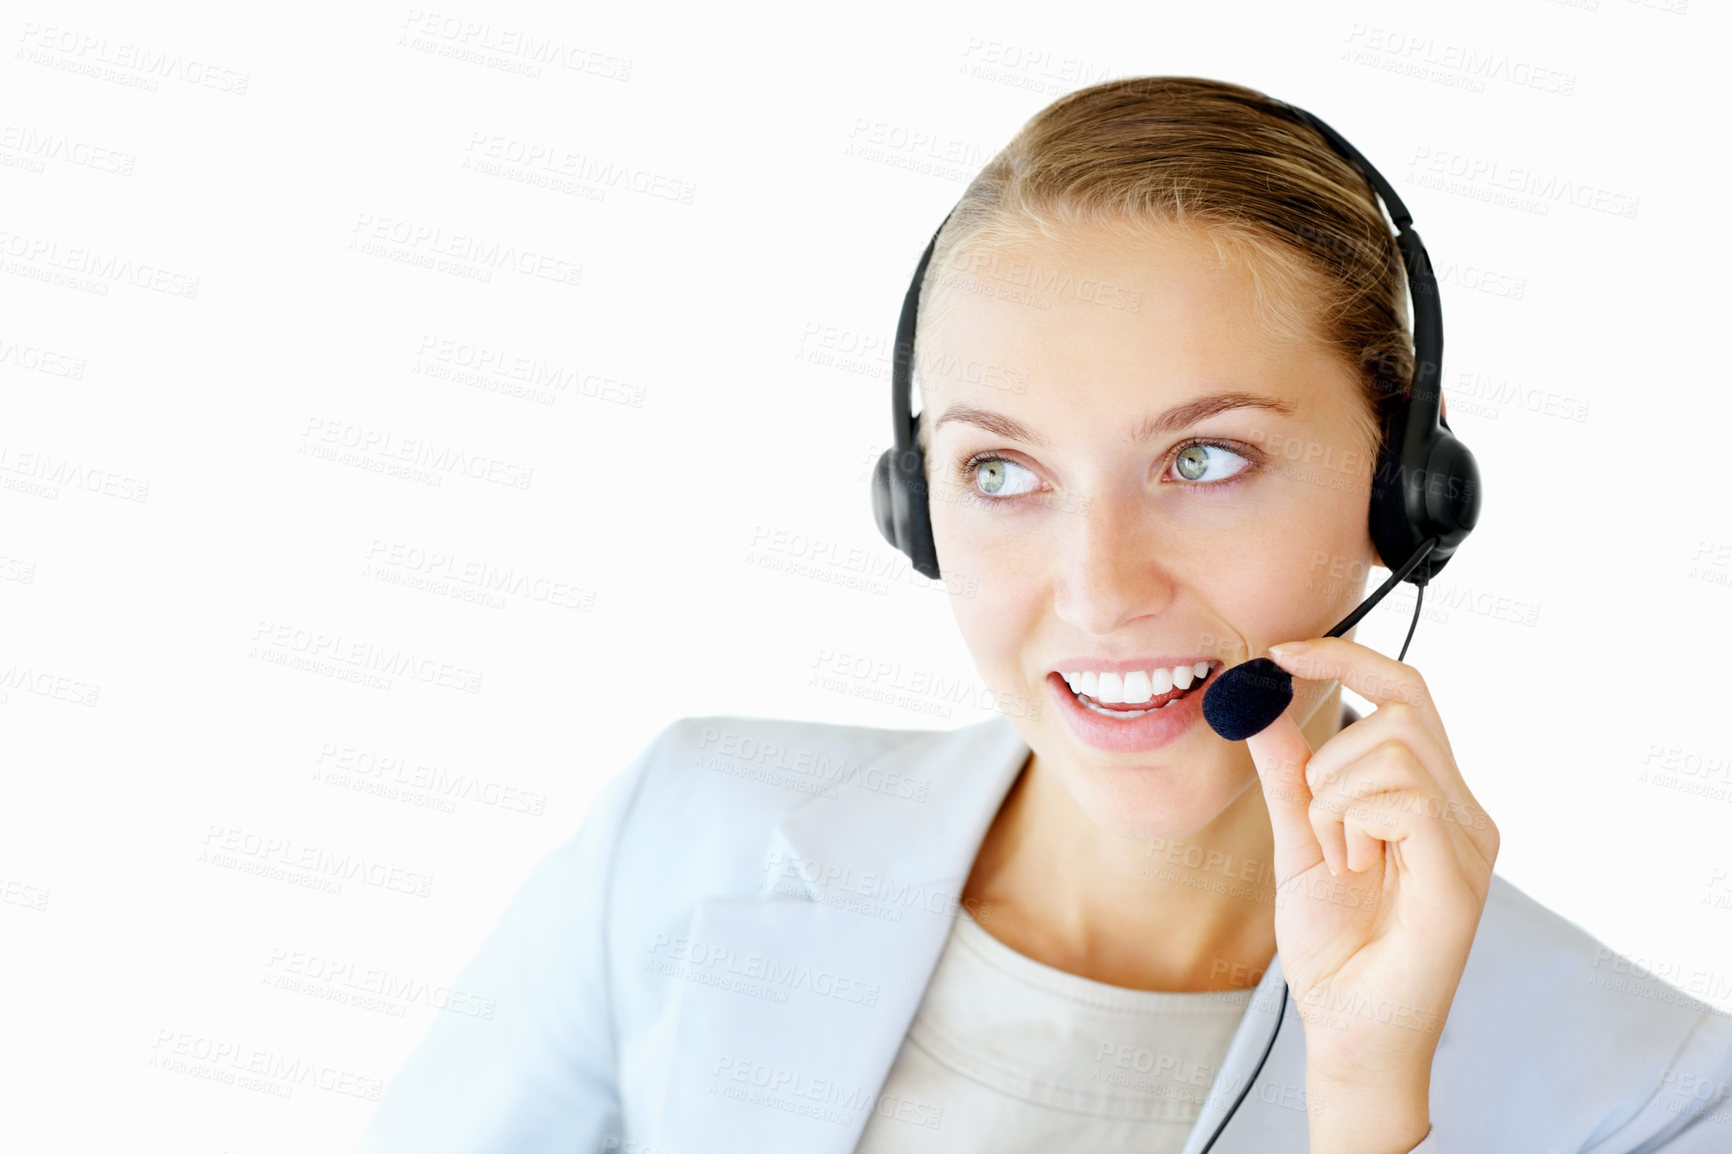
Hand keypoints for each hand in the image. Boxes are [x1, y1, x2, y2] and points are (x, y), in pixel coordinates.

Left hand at [1245, 637, 1498, 1146]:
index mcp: (1431, 796)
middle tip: (1321, 825)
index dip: (1346, 657)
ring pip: (1395, 748)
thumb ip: (1287, 774)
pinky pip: (1404, 797)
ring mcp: (1470, 842)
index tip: (1281, 651)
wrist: (1346, 1030)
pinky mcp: (1461, 876)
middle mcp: (1464, 811)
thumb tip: (1260, 702)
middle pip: (1404, 707)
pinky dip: (1353, 822)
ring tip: (1342, 858)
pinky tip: (1356, 868)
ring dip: (1335, 797)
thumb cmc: (1334, 947)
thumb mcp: (1297, 841)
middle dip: (1333, 755)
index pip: (1406, 691)